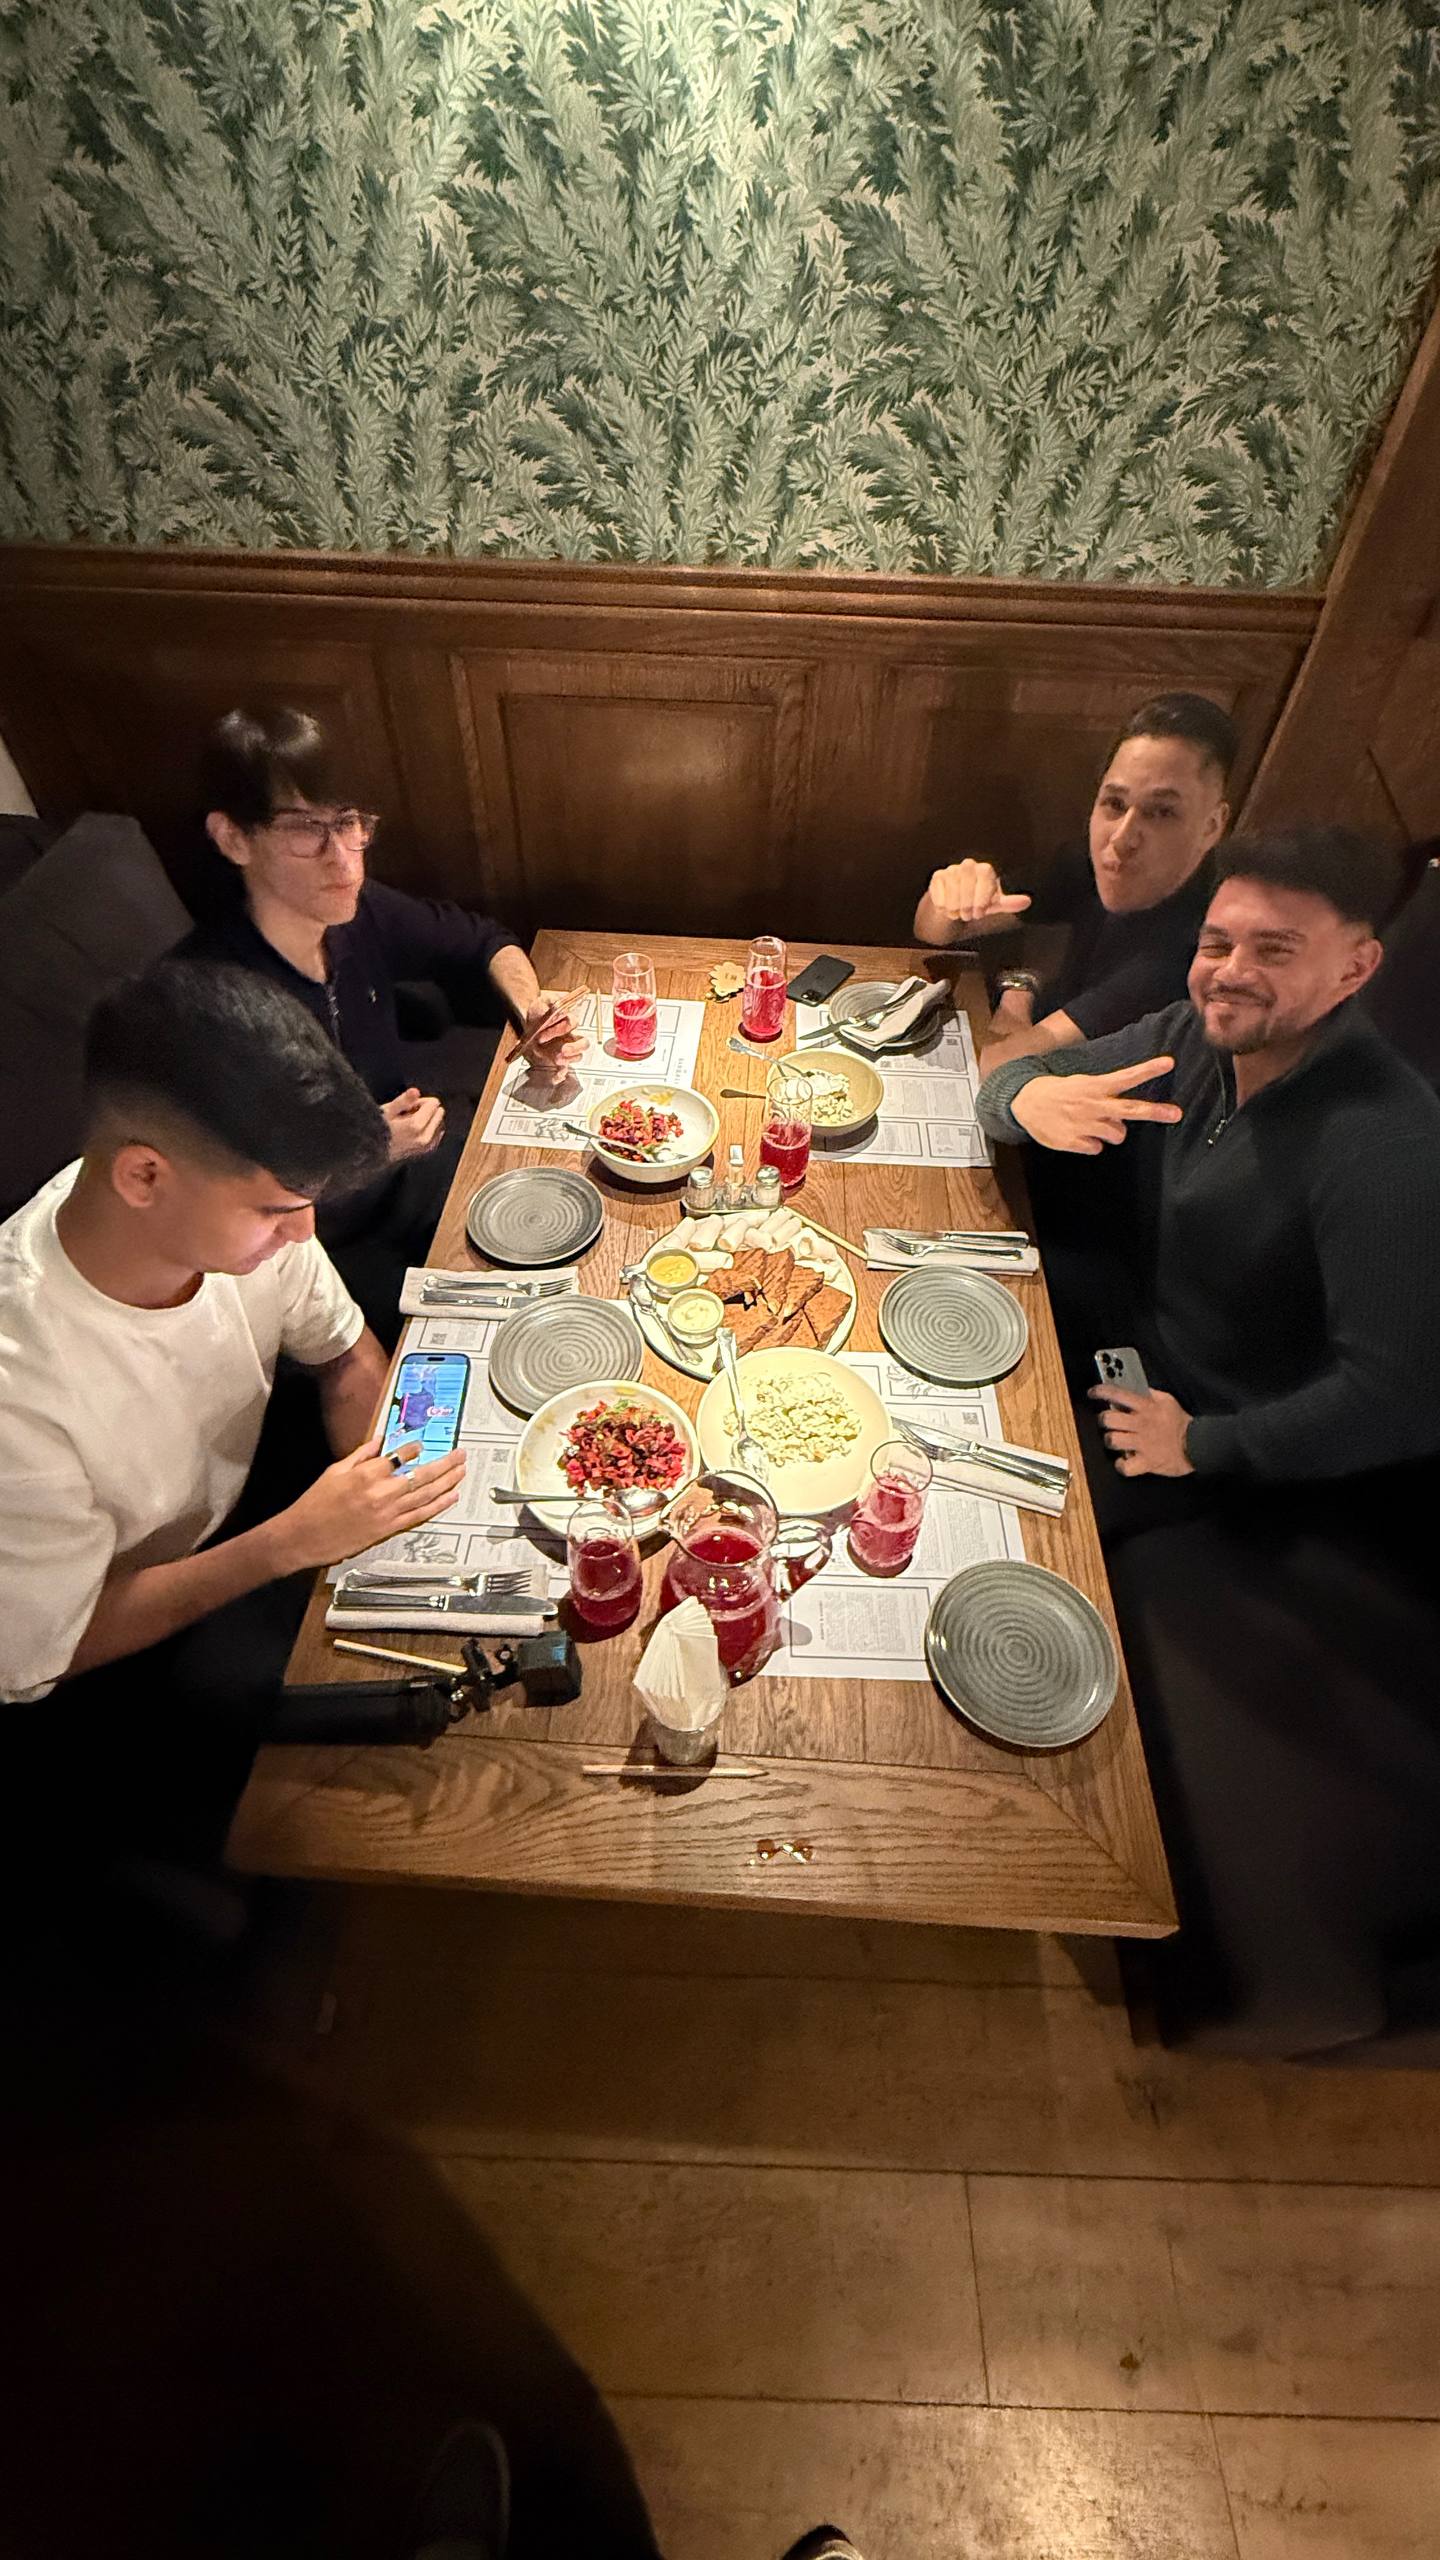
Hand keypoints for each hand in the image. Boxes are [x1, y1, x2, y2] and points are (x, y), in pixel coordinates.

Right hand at [269, 1435, 466, 1571]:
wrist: (304, 1536)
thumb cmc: (315, 1505)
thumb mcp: (334, 1471)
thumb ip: (360, 1455)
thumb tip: (378, 1442)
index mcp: (366, 1474)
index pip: (399, 1456)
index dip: (415, 1448)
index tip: (423, 1443)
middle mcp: (380, 1492)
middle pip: (421, 1475)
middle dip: (444, 1463)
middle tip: (459, 1455)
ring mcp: (387, 1512)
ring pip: (425, 1495)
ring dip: (447, 1482)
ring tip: (461, 1472)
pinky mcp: (388, 1529)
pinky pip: (419, 1515)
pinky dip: (437, 1506)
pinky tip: (449, 1498)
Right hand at [383, 1087, 444, 1159]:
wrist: (373, 1151)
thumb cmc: (377, 1129)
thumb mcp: (387, 1111)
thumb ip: (403, 1101)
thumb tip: (415, 1091)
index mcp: (416, 1126)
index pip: (433, 1103)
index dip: (419, 1101)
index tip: (406, 1107)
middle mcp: (425, 1137)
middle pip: (439, 1112)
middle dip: (426, 1110)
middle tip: (407, 1115)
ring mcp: (427, 1145)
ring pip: (440, 1123)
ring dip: (428, 1120)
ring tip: (408, 1124)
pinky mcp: (427, 1150)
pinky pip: (438, 1134)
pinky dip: (430, 1129)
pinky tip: (414, 1131)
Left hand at [521, 990, 586, 1083]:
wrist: (530, 1021)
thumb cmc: (539, 1011)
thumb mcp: (542, 1002)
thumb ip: (550, 1003)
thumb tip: (559, 1011)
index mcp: (568, 1020)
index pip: (571, 1024)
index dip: (559, 1028)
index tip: (543, 1033)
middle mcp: (571, 1035)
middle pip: (583, 1043)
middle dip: (574, 1048)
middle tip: (563, 1050)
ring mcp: (567, 1049)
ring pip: (577, 1056)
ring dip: (568, 1059)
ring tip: (556, 1060)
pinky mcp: (559, 1059)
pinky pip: (565, 1069)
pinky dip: (561, 1074)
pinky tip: (556, 1077)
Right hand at [925, 859, 1031, 925]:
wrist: (955, 907)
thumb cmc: (976, 904)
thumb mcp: (993, 906)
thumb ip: (1009, 903)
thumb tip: (1027, 901)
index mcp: (985, 870)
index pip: (986, 876)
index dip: (982, 896)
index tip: (980, 912)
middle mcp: (969, 866)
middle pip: (968, 879)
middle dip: (967, 902)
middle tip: (968, 915)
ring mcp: (952, 870)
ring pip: (953, 885)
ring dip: (955, 905)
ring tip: (957, 914)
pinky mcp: (938, 876)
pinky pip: (939, 888)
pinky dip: (942, 902)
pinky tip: (945, 908)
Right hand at [1010, 1055, 1181, 1153]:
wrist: (1025, 1102)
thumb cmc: (1061, 1093)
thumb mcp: (1083, 1084)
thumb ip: (1106, 1098)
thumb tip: (1124, 1119)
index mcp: (1095, 1087)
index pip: (1127, 1077)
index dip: (1148, 1070)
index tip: (1169, 1063)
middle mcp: (1094, 1105)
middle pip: (1131, 1110)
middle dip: (1156, 1112)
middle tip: (1177, 1113)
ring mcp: (1085, 1124)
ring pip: (1117, 1135)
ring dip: (1112, 1132)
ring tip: (1094, 1123)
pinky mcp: (1074, 1141)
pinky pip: (1097, 1147)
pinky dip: (1091, 1143)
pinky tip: (1078, 1134)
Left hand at [1091, 1386, 1193, 1477]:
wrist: (1198, 1445)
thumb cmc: (1181, 1423)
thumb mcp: (1167, 1401)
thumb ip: (1150, 1394)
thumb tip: (1134, 1388)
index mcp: (1146, 1407)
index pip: (1118, 1394)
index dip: (1100, 1392)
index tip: (1093, 1393)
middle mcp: (1141, 1424)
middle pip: (1108, 1419)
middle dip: (1104, 1420)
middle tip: (1107, 1422)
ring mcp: (1143, 1444)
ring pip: (1112, 1440)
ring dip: (1111, 1440)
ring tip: (1116, 1440)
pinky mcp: (1146, 1462)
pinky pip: (1125, 1466)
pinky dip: (1122, 1465)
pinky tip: (1125, 1460)